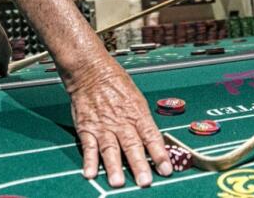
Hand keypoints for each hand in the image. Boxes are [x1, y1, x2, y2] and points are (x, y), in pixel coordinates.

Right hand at [68, 58, 170, 187]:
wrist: (90, 70)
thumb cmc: (115, 83)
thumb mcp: (137, 99)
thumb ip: (143, 122)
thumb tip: (154, 143)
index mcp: (137, 113)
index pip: (151, 136)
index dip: (159, 154)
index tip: (166, 170)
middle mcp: (121, 121)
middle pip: (132, 146)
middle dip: (139, 165)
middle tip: (145, 181)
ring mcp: (103, 125)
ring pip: (110, 149)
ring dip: (114, 167)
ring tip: (118, 182)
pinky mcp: (86, 128)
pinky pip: (88, 146)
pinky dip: (89, 160)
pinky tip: (90, 173)